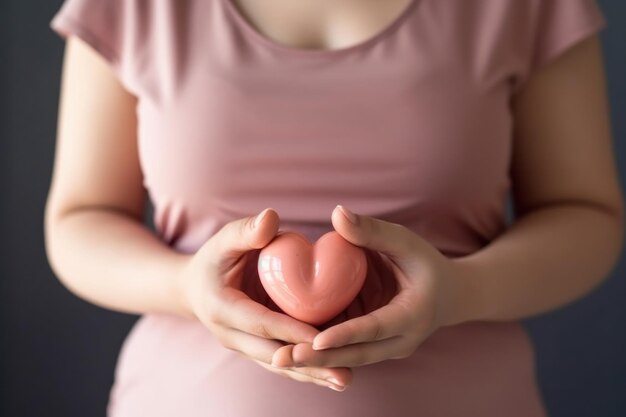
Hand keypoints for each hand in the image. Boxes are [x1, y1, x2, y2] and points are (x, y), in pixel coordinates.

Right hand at [177, 208, 351, 390]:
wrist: (193, 287)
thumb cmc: (213, 258)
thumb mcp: (224, 239)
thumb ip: (247, 231)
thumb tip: (271, 218)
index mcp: (222, 309)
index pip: (261, 323)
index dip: (290, 331)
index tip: (320, 338)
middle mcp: (232, 336)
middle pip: (273, 355)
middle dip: (308, 364)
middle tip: (342, 373)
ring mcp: (244, 347)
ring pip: (280, 365)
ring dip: (312, 374)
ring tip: (345, 379)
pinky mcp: (257, 350)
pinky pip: (283, 362)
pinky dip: (307, 369)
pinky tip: (335, 374)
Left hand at [272, 205, 458, 369]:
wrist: (449, 294)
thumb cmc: (426, 263)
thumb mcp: (406, 243)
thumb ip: (373, 231)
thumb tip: (337, 214)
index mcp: (413, 316)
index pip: (374, 328)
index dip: (345, 335)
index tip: (314, 341)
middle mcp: (401, 341)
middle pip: (357, 355)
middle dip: (319, 359)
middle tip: (282, 359)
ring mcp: (387, 349)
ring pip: (348, 360)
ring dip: (314, 362)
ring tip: (278, 361)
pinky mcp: (374, 347)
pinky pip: (346, 353)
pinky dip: (320, 355)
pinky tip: (290, 351)